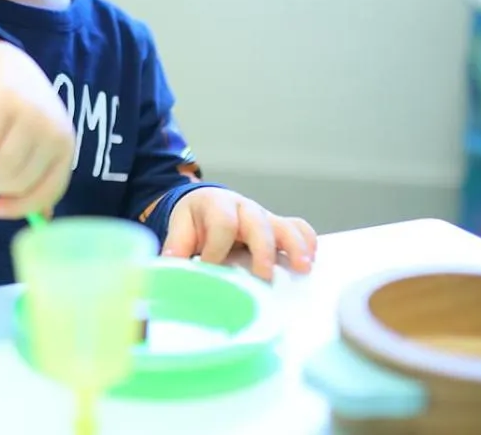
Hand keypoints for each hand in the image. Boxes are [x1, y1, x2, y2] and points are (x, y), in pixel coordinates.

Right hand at [0, 40, 74, 220]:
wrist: (0, 60)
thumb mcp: (38, 140)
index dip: (21, 207)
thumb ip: (39, 174)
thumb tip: (42, 220)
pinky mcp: (1, 103)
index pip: (47, 190)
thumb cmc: (20, 106)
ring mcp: (29, 116)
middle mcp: (52, 130)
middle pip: (14, 182)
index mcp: (65, 144)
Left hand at [162, 187, 316, 280]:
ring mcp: (264, 217)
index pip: (222, 223)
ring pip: (284, 226)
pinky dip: (307, 243)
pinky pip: (299, 229)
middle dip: (262, 249)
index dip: (217, 248)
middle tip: (264, 276)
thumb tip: (169, 268)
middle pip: (258, 223)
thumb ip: (175, 246)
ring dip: (295, 247)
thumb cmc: (195, 219)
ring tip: (303, 268)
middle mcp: (244, 208)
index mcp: (216, 205)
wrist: (207, 204)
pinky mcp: (278, 228)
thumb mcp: (180, 227)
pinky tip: (310, 262)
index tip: (210, 270)